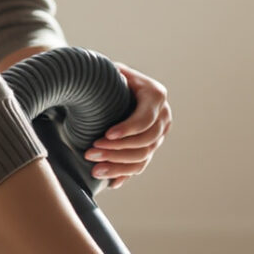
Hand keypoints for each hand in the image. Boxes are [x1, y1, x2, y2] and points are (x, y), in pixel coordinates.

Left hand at [86, 64, 170, 187]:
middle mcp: (162, 116)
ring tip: (94, 169)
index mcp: (155, 95)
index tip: (106, 135)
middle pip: (145, 142)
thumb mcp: (111, 71)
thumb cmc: (110, 77)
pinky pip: (140, 166)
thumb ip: (111, 74)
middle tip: (90, 152)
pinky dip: (124, 174)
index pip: (145, 119)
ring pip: (143, 157)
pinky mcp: (150, 148)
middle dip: (116, 150)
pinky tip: (110, 182)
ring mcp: (158, 134)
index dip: (127, 129)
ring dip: (117, 166)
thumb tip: (109, 77)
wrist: (114, 87)